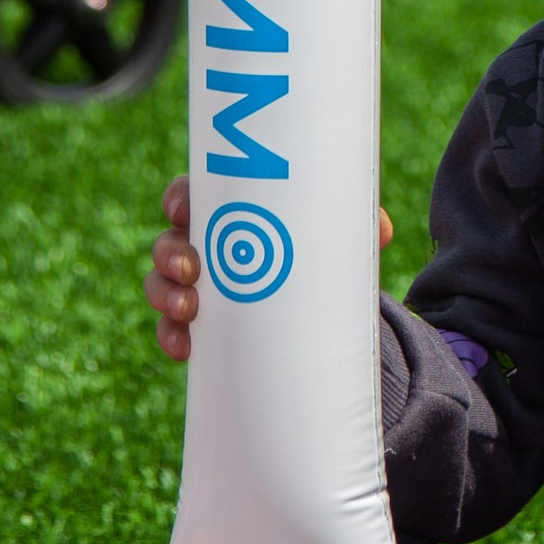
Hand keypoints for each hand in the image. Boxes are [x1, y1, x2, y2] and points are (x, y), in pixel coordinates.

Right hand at [146, 176, 390, 365]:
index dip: (179, 199)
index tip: (184, 209)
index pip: (189, 194)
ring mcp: (196, 286)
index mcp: (226, 212)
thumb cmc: (315, 249)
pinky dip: (173, 336)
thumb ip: (358, 225)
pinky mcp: (200, 323)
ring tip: (189, 310)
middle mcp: (203, 246)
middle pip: (169, 242)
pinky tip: (185, 348)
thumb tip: (381, 232)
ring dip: (166, 296)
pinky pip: (172, 328)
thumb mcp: (336, 234)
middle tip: (192, 268)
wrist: (315, 305)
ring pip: (162, 285)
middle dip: (171, 255)